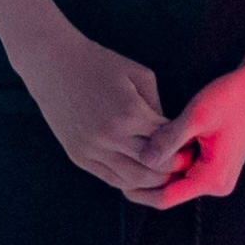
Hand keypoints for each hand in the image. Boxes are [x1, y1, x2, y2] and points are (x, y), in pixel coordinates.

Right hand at [17, 32, 168, 197]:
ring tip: (164, 170)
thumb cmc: (100, 63)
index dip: (184, 144)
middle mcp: (110, 135)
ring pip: (134, 179)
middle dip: (174, 167)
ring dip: (153, 179)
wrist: (53, 64)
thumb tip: (171, 133)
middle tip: (184, 162)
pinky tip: (140, 171)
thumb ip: (158, 106)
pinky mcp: (79, 156)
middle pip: (155, 167)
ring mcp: (92, 149)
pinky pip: (111, 179)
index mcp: (130, 112)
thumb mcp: (139, 75)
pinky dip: (130, 180)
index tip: (192, 144)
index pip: (168, 141)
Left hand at [133, 60, 244, 208]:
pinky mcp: (218, 163)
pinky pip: (187, 168)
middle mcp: (218, 183)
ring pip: (178, 178)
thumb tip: (144, 159)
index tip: (118, 182)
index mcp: (213, 178)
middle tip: (120, 165)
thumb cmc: (231, 98)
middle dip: (147, 180)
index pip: (167, 198)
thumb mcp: (196, 116)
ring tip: (132, 154)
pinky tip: (154, 144)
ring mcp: (219, 174)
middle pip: (172, 190)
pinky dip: (171, 159)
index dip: (140, 192)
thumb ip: (169, 140)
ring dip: (159, 168)